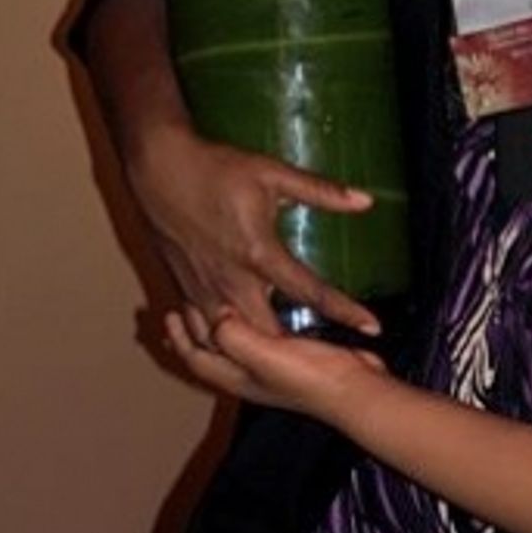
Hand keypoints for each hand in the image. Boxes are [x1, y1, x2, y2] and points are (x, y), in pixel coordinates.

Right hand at [128, 120, 378, 337]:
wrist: (158, 168)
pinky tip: (247, 344)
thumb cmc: (216, 168)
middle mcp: (231, 280)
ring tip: (294, 364)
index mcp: (257, 254)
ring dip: (262, 351)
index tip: (372, 325)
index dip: (345, 310)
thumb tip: (365, 200)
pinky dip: (230, 341)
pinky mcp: (187, 290)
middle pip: (269, 334)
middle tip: (330, 360)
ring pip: (235, 340)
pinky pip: (209, 328)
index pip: (309, 291)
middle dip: (298, 352)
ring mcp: (205, 290)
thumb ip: (320, 191)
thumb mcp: (272, 174)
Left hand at [166, 308, 385, 420]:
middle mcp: (250, 375)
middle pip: (213, 355)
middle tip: (183, 308)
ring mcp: (272, 368)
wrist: (354, 389)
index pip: (198, 359)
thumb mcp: (264, 355)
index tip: (169, 313)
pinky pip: (260, 337)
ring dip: (220, 329)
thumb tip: (216, 316)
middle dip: (195, 335)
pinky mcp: (294, 356)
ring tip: (216, 309)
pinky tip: (260, 312)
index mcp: (238, 377)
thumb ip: (234, 336)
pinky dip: (250, 324)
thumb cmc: (308, 377)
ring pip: (235, 345)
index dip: (180, 338)